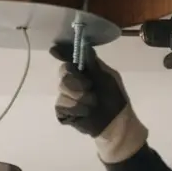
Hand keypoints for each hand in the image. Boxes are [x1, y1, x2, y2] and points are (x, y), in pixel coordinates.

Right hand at [51, 44, 148, 163]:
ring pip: (62, 88)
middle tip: (90, 87)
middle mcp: (73, 81)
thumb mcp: (108, 77)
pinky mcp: (63, 111)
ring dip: (80, 97)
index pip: (69, 57)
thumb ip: (93, 63)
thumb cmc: (116, 100)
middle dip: (77, 80)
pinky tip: (86, 112)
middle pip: (63, 71)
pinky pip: (61, 104)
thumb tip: (82, 45)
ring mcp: (67, 96)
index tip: (54, 50)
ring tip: (93, 103)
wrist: (116, 126)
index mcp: (85, 71)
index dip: (62, 52)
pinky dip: (76, 107)